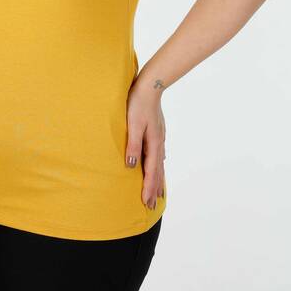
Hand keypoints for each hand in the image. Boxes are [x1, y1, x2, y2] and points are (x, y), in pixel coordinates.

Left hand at [125, 81, 165, 209]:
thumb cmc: (138, 103)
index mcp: (154, 144)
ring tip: (158, 192)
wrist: (150, 85)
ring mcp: (159, 137)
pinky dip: (158, 166)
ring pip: (159, 164)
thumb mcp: (133, 124)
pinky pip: (158, 155)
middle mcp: (159, 143)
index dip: (148, 188)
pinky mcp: (157, 132)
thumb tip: (131, 166)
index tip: (146, 203)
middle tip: (151, 205)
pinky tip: (158, 166)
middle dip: (154, 189)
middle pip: (157, 171)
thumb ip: (132, 145)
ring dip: (157, 179)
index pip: (151, 172)